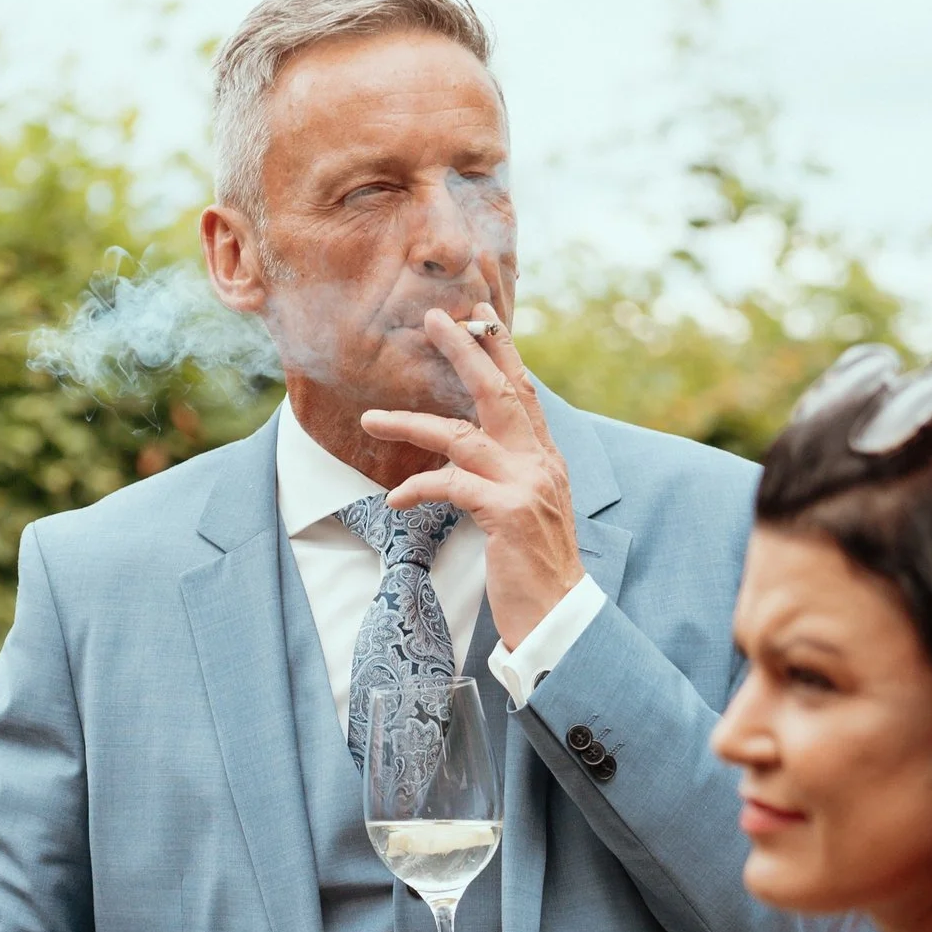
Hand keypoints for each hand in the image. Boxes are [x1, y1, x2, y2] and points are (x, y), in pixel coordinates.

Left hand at [360, 307, 582, 648]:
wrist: (559, 616)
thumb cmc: (536, 567)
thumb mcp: (528, 509)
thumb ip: (508, 474)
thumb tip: (468, 454)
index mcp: (545, 458)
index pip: (524, 391)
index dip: (502, 351)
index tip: (479, 315)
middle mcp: (540, 463)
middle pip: (500, 393)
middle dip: (466, 352)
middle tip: (436, 319)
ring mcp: (525, 486)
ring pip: (462, 436)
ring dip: (412, 422)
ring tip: (371, 418)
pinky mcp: (507, 513)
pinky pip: (450, 486)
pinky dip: (417, 487)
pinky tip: (394, 499)